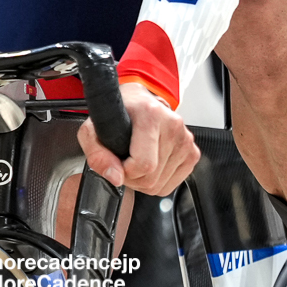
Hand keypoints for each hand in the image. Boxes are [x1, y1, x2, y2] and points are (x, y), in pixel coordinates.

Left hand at [78, 81, 199, 195]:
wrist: (139, 101)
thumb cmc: (118, 112)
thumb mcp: (94, 129)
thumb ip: (97, 154)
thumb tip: (115, 177)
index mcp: (151, 114)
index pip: (144, 164)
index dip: (125, 172)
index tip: (118, 161)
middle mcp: (173, 125)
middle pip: (152, 178)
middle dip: (132, 178)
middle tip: (124, 161)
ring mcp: (185, 139)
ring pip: (161, 184)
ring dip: (144, 180)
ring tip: (135, 160)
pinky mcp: (192, 152)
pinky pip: (171, 184)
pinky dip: (157, 180)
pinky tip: (150, 163)